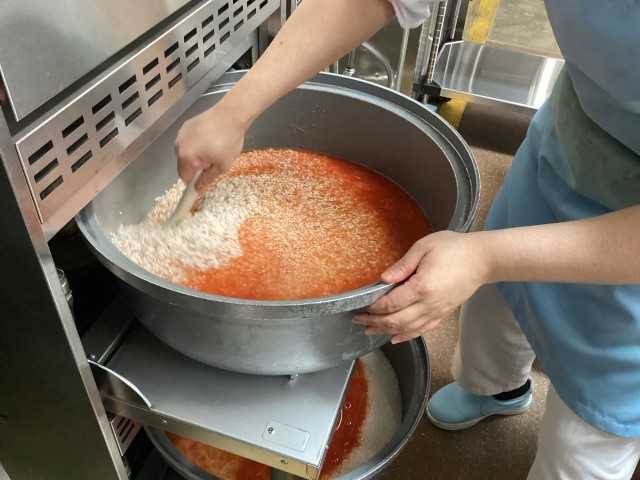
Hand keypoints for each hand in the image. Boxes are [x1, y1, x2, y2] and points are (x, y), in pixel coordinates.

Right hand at [175, 103, 246, 192]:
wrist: (231, 115)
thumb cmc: (228, 141)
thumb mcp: (221, 166)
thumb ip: (207, 179)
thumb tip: (197, 189)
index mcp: (186, 157)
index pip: (184, 177)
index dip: (193, 181)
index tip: (202, 181)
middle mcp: (179, 145)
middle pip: (183, 164)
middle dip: (195, 167)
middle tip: (212, 162)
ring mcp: (181, 134)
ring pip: (185, 152)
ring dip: (195, 155)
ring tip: (212, 149)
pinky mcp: (186, 125)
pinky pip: (188, 141)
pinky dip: (195, 144)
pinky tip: (209, 139)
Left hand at [353, 230, 489, 343]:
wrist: (483, 259)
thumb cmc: (454, 248)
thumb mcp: (424, 247)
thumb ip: (402, 265)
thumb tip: (384, 279)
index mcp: (422, 287)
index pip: (391, 304)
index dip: (374, 308)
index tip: (361, 308)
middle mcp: (429, 304)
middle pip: (396, 321)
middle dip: (375, 323)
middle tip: (359, 321)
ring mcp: (437, 311)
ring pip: (407, 328)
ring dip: (387, 331)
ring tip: (370, 331)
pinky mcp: (443, 313)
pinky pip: (422, 329)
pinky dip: (407, 335)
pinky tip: (396, 337)